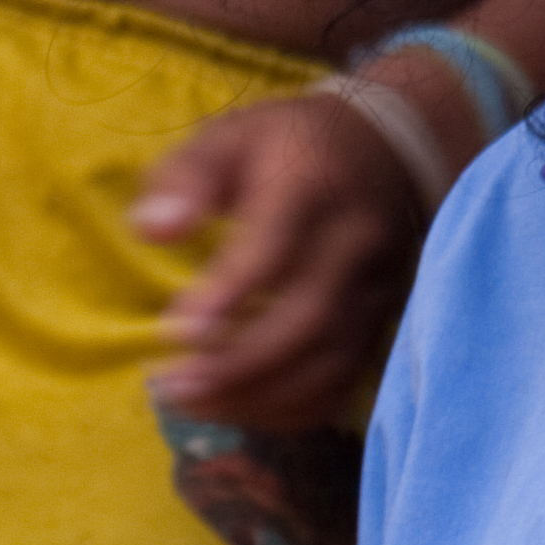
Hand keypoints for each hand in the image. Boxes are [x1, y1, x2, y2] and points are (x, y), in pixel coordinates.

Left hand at [129, 90, 431, 431]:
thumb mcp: (230, 136)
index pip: (277, 247)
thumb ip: (186, 178)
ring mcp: (376, 288)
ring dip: (259, 394)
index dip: (230, 293)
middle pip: (309, 317)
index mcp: (311, 185)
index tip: (177, 330)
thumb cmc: (289, 145)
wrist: (391, 148)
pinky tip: (239, 407)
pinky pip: (342, 381)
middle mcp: (354, 241)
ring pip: (329, 360)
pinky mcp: (381, 322)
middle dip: (239, 362)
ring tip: (193, 403)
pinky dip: (290, 408)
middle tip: (173, 386)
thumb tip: (153, 231)